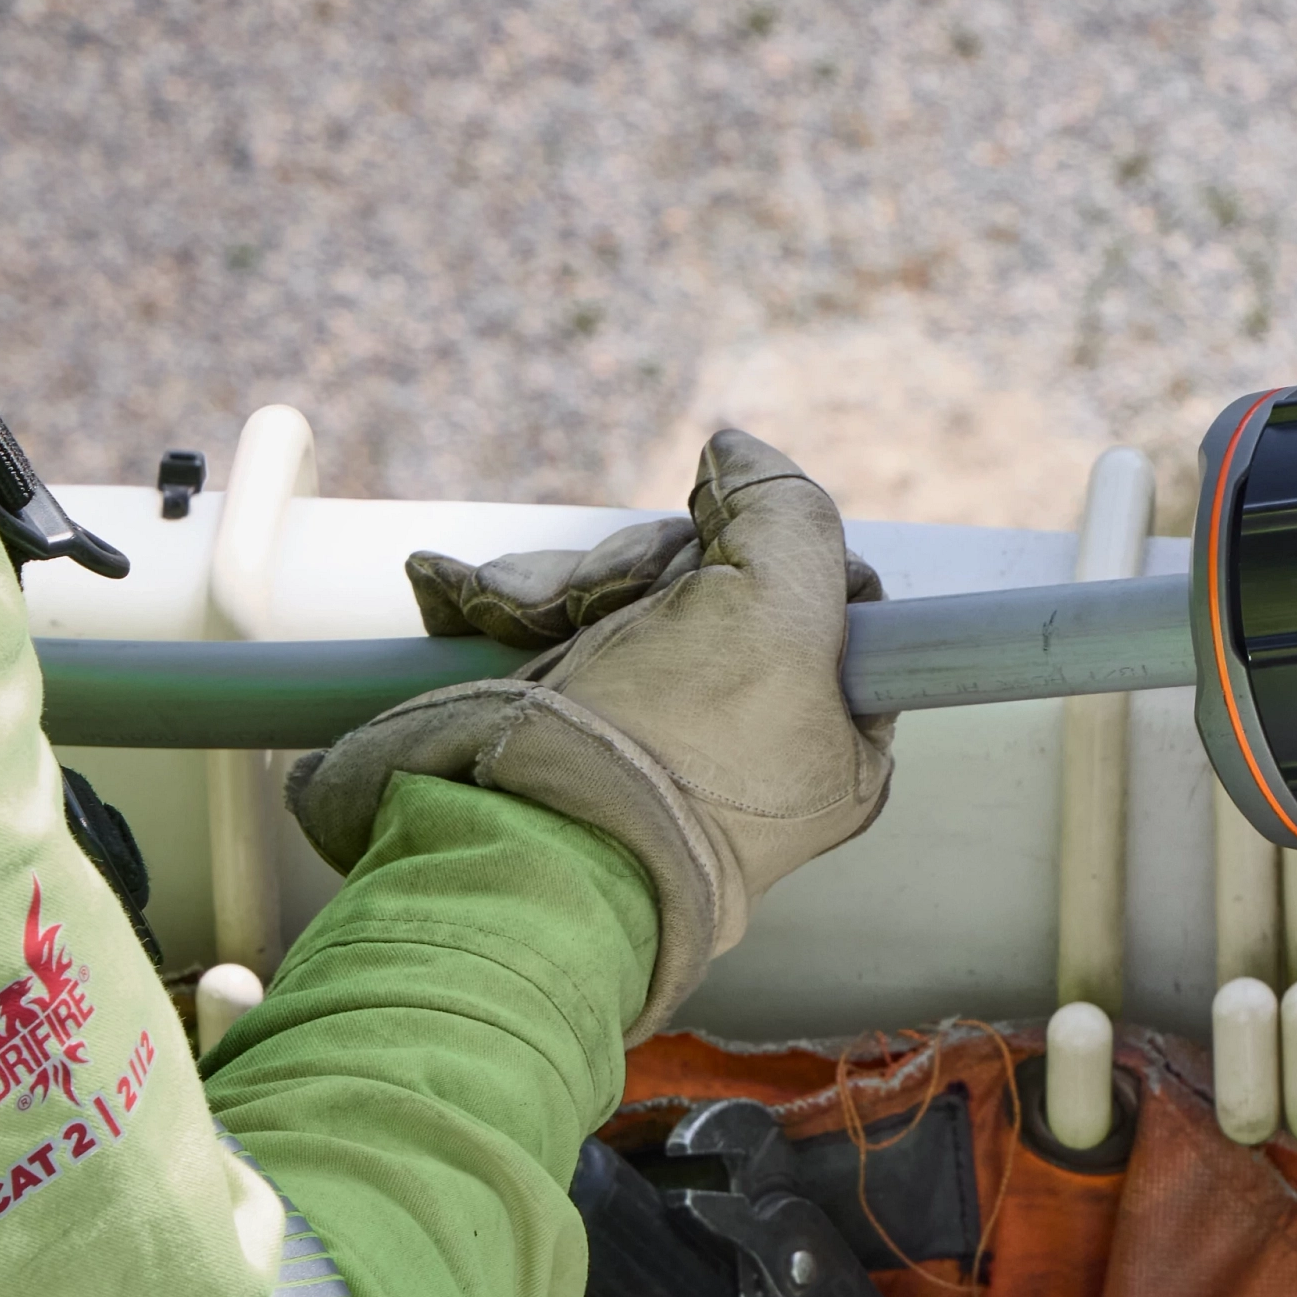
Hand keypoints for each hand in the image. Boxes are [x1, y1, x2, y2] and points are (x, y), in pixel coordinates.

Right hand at [291, 429, 892, 1031]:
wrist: (521, 845)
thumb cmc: (673, 749)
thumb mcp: (779, 612)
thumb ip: (788, 514)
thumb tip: (739, 450)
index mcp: (837, 735)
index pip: (821, 590)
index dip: (762, 556)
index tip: (723, 565)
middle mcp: (753, 735)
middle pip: (713, 579)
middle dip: (644, 570)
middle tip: (618, 604)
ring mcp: (653, 726)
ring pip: (625, 589)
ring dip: (563, 583)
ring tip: (513, 614)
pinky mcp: (565, 716)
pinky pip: (548, 618)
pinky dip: (503, 601)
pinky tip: (459, 600)